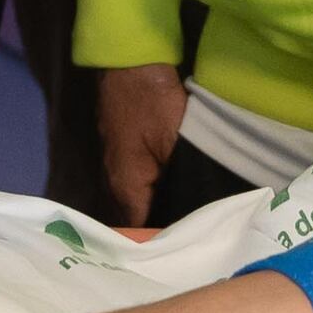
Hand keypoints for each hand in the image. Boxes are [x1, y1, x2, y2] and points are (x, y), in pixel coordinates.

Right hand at [97, 58, 187, 228]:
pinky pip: (138, 182)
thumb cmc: (153, 100)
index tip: (187, 252)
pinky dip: (154, 192)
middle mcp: (114, 181)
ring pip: (136, 200)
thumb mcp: (176, 140)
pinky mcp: (123, 150)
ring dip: (156, 210)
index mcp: (125, 185)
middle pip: (136, 217)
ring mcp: (116, 164)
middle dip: (160, 230)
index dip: (162, 244)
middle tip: (194, 242)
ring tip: (189, 225)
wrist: (130, 60)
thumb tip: (198, 212)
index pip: (140, 230)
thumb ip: (183, 180)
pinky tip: (176, 194)